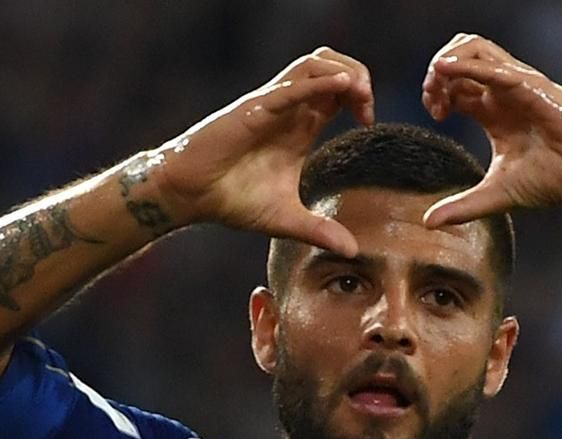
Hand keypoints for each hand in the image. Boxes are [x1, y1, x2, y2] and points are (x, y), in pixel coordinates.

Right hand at [149, 49, 376, 255]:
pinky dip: (317, 82)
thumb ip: (320, 231)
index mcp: (299, 125)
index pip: (338, 91)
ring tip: (359, 93)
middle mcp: (288, 108)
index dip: (359, 97)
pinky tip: (341, 85)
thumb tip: (352, 251)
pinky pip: (290, 88)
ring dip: (342, 72)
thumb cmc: (232, 200)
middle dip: (358, 76)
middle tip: (367, 106)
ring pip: (312, 64)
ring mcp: (271, 105)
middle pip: (330, 64)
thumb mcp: (286, 219)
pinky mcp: (254, 110)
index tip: (369, 122)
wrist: (191, 196)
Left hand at [418, 34, 561, 227]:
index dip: (437, 93)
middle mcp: (503, 91)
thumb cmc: (555, 180)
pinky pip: (494, 67)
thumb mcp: (497, 194)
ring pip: (474, 47)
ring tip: (437, 86)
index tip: (435, 117)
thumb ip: (462, 206)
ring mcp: (518, 84)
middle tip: (431, 101)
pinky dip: (466, 65)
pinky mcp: (532, 86)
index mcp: (494, 110)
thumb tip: (427, 223)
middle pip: (459, 56)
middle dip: (436, 72)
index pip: (455, 83)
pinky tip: (445, 71)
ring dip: (447, 61)